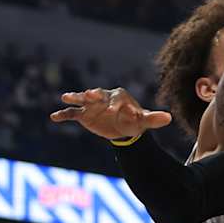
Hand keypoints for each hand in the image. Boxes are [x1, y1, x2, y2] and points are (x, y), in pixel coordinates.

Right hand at [49, 87, 171, 140]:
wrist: (122, 128)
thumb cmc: (134, 121)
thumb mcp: (144, 121)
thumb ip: (154, 119)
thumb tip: (169, 118)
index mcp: (119, 96)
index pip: (116, 99)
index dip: (116, 105)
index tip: (114, 112)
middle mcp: (103, 98)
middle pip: (97, 95)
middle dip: (93, 95)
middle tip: (89, 94)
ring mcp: (92, 105)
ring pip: (82, 100)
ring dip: (75, 98)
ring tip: (66, 97)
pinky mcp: (84, 115)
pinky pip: (72, 114)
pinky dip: (64, 114)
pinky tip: (54, 117)